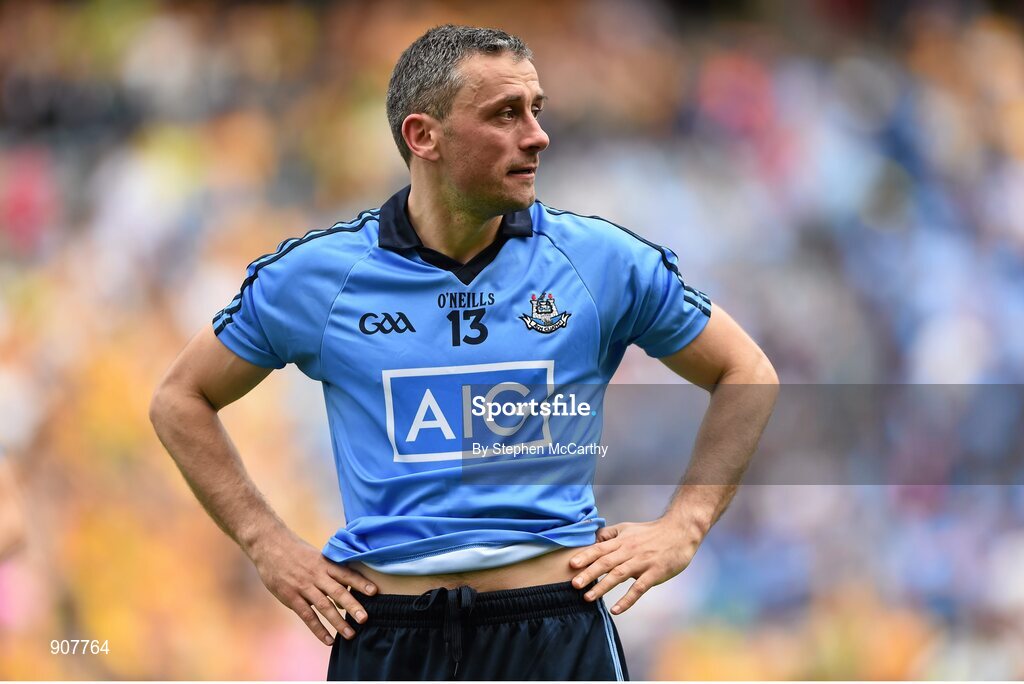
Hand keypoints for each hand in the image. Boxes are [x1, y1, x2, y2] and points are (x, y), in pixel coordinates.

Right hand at [249, 530, 377, 644]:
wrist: (270, 545)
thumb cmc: (296, 552)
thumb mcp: (316, 558)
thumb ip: (330, 575)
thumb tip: (344, 598)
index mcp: (325, 563)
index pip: (346, 573)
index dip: (360, 582)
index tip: (375, 592)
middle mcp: (316, 575)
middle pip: (338, 591)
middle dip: (353, 605)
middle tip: (365, 619)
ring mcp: (303, 586)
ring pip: (324, 606)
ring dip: (338, 622)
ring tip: (351, 634)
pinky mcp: (291, 597)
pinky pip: (307, 615)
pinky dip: (318, 629)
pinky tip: (328, 640)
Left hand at [568, 518, 700, 614]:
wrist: (680, 531)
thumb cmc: (652, 532)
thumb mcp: (628, 528)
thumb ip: (610, 534)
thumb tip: (592, 540)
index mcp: (622, 541)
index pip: (600, 549)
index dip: (585, 556)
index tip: (571, 565)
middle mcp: (629, 551)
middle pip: (605, 562)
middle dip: (588, 573)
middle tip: (573, 584)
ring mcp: (642, 563)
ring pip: (618, 575)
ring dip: (602, 586)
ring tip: (588, 597)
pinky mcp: (654, 573)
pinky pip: (638, 588)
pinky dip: (627, 600)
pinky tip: (616, 610)